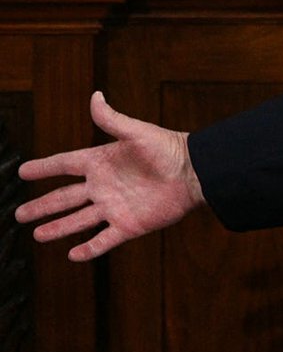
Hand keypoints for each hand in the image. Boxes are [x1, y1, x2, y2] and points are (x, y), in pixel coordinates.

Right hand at [17, 91, 204, 261]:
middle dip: (41, 206)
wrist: (195, 173)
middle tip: (19, 214)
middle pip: (64, 197)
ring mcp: (115, 207)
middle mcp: (103, 186)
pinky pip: (104, 240)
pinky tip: (73, 255)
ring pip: (78, 220)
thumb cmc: (168, 148)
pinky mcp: (129, 225)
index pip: (65, 164)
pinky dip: (89, 249)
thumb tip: (95, 95)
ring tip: (36, 234)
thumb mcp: (136, 132)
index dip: (44, 168)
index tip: (23, 171)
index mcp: (101, 162)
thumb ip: (111, 119)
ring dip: (58, 228)